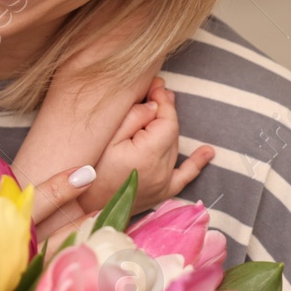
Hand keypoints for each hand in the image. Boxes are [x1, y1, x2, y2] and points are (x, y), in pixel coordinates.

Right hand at [79, 77, 210, 215]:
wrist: (82, 205)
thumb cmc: (88, 170)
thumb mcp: (106, 138)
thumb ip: (133, 119)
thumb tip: (155, 106)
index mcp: (147, 154)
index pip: (167, 120)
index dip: (164, 100)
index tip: (156, 85)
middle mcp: (160, 170)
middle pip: (172, 131)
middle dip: (165, 110)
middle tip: (155, 91)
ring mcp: (163, 183)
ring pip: (174, 146)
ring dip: (169, 127)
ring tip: (162, 107)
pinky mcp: (161, 193)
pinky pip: (185, 176)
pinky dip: (197, 163)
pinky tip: (208, 152)